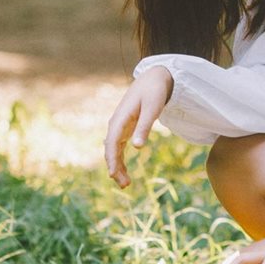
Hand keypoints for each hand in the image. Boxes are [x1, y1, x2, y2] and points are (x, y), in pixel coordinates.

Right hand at [104, 67, 172, 186]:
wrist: (154, 78)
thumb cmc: (154, 92)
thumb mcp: (152, 109)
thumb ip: (145, 127)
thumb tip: (137, 147)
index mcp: (120, 118)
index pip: (111, 142)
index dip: (112, 160)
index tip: (113, 175)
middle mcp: (116, 123)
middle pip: (110, 149)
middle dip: (115, 167)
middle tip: (124, 185)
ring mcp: (119, 126)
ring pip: (113, 150)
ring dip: (117, 166)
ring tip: (125, 183)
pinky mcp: (125, 128)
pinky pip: (119, 147)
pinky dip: (120, 159)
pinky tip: (124, 171)